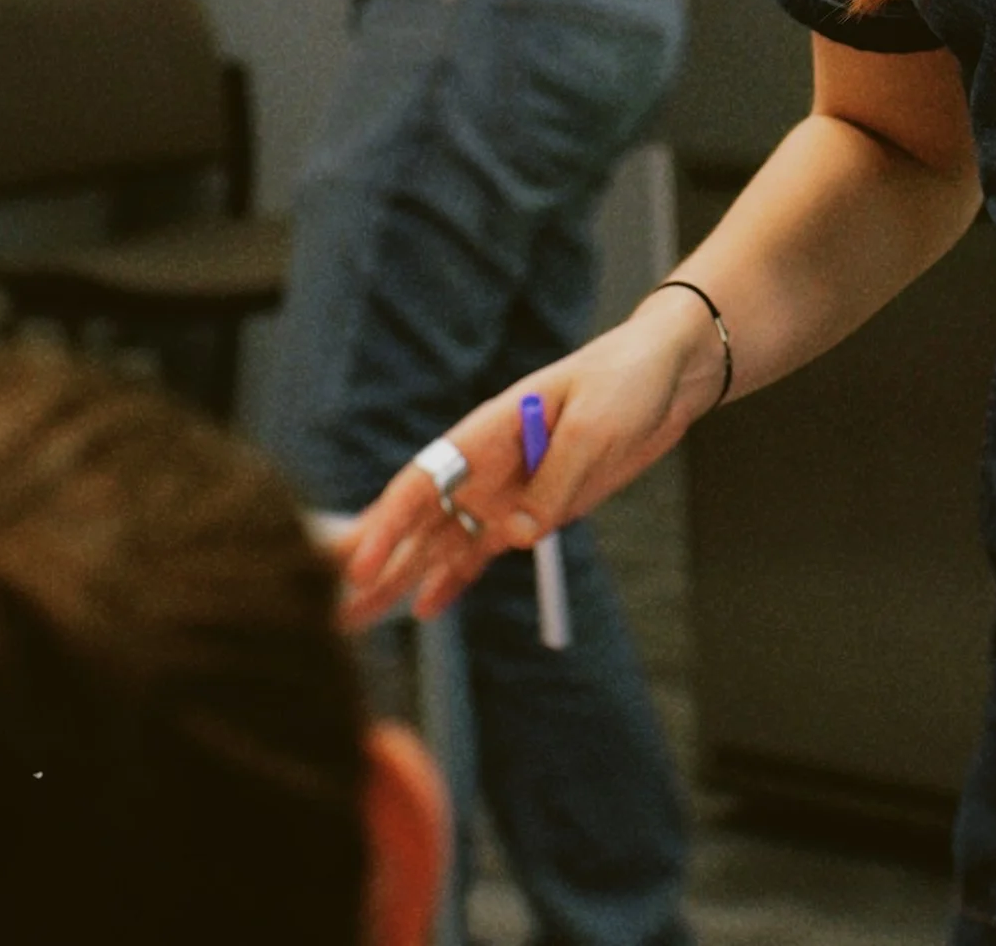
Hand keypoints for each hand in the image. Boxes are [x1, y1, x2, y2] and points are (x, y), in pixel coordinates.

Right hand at [339, 293, 720, 627]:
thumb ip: (554, 481)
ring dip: (402, 580)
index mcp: (488, 431)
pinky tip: (426, 609)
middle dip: (374, 561)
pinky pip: (483, 554)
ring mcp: (506, 492)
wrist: (665, 376)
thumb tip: (517, 537)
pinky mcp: (534, 512)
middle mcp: (486, 466)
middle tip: (330, 608)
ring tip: (357, 621)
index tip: (357, 565)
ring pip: (441, 543)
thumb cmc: (624, 383)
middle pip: (418, 519)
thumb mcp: (593, 425)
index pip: (423, 481)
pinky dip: (454, 580)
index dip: (387, 524)